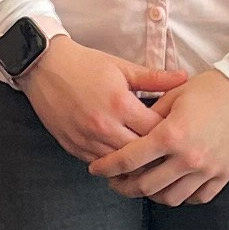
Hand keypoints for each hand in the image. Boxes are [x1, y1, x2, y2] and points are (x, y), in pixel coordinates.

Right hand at [21, 38, 177, 164]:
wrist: (43, 67)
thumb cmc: (85, 64)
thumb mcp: (121, 66)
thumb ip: (154, 78)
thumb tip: (185, 78)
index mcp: (120, 104)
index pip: (156, 131)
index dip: (171, 134)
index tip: (179, 134)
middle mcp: (104, 126)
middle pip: (141, 153)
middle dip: (156, 154)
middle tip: (169, 154)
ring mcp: (87, 140)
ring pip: (120, 164)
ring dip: (135, 164)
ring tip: (150, 161)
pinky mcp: (73, 147)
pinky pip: (100, 165)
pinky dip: (114, 165)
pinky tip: (124, 161)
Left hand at [90, 67, 228, 205]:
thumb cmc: (212, 87)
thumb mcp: (175, 94)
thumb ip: (150, 116)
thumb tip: (129, 132)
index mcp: (171, 135)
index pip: (129, 159)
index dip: (107, 167)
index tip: (96, 169)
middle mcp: (188, 158)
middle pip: (145, 186)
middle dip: (124, 186)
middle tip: (115, 181)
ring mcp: (208, 170)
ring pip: (170, 198)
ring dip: (152, 195)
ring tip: (143, 185)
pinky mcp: (224, 174)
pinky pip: (197, 197)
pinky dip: (181, 195)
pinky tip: (173, 186)